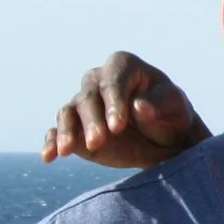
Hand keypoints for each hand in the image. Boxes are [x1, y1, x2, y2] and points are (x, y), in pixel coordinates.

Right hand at [40, 51, 207, 167]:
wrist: (165, 138)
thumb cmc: (172, 115)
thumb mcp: (175, 109)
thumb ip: (159, 107)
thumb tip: (140, 106)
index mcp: (124, 67)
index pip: (113, 81)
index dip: (114, 103)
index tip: (118, 126)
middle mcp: (98, 80)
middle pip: (88, 97)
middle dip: (92, 121)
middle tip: (98, 143)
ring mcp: (84, 104)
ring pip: (68, 113)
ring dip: (67, 132)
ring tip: (66, 151)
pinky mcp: (75, 127)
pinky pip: (57, 131)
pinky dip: (51, 142)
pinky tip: (48, 156)